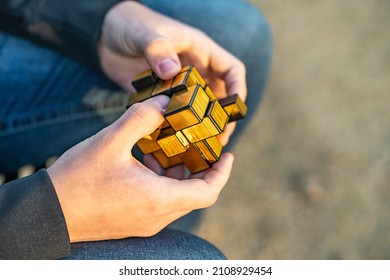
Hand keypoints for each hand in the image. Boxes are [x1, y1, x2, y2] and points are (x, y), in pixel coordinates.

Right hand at [47, 96, 233, 241]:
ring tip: (170, 149)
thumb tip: (164, 102)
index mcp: (158, 199)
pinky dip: (163, 182)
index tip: (227, 154)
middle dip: (201, 168)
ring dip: (179, 174)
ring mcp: (145, 222)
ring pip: (177, 198)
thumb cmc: (78, 180)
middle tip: (198, 144)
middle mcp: (157, 216)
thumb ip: (141, 118)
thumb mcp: (110, 141)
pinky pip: (160, 202)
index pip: (208, 191)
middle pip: (195, 194)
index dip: (223, 173)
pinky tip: (146, 162)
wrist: (48, 213)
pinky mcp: (134, 222)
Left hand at [98, 1, 246, 146]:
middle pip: (218, 96)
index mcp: (200, 51)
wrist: (104, 36)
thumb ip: (157, 49)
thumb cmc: (129, 24)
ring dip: (202, 125)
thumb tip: (171, 71)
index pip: (231, 70)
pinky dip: (178, 126)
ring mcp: (178, 85)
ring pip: (199, 108)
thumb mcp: (144, 33)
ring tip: (201, 145)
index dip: (238, 89)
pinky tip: (175, 140)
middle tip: (219, 138)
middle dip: (221, 117)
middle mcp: (194, 70)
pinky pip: (176, 114)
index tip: (235, 110)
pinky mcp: (162, 97)